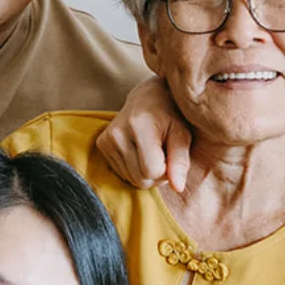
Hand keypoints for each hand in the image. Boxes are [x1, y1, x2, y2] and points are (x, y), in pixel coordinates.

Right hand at [96, 77, 193, 192]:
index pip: (152, 171)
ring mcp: (106, 139)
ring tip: (153, 152)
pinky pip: (121, 173)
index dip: (167, 171)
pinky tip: (140, 151)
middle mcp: (118, 133)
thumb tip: (178, 188)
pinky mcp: (101, 144)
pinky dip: (134, 168)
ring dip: (146, 173)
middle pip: (140, 179)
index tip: (171, 156)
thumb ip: (180, 160)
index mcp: (139, 126)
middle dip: (157, 175)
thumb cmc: (171, 115)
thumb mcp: (182, 134)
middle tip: (164, 156)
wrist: (148, 97)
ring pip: (131, 179)